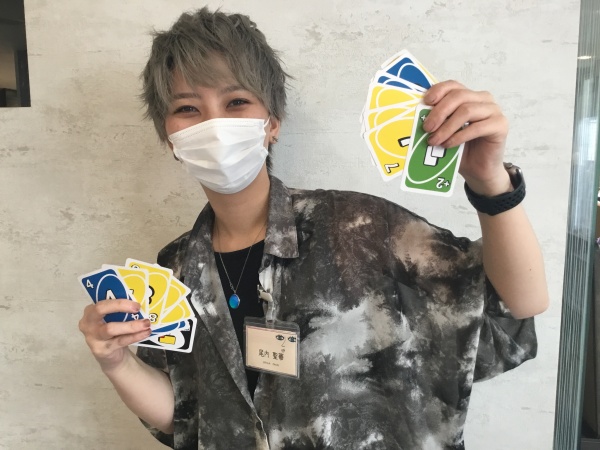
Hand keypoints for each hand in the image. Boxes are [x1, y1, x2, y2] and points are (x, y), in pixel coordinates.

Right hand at [79, 300, 151, 371]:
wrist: (109, 354)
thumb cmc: (113, 330)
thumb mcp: (113, 318)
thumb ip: (121, 310)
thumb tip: (141, 301)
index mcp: (91, 311)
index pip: (102, 302)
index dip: (118, 301)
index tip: (135, 303)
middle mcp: (88, 323)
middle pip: (100, 310)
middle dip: (120, 306)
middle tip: (138, 308)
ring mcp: (93, 337)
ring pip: (110, 328)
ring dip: (131, 325)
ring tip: (146, 324)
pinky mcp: (101, 350)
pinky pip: (120, 341)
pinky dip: (134, 336)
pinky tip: (145, 333)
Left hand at [423, 80, 510, 195]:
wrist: (478, 170)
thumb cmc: (460, 150)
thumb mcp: (444, 132)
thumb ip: (436, 122)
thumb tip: (417, 116)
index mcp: (468, 96)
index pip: (453, 85)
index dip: (438, 91)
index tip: (425, 102)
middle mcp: (483, 99)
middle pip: (458, 96)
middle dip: (439, 112)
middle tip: (427, 128)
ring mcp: (494, 111)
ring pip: (466, 110)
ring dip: (446, 127)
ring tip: (434, 141)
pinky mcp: (500, 125)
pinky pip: (477, 127)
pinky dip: (459, 136)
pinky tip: (448, 145)